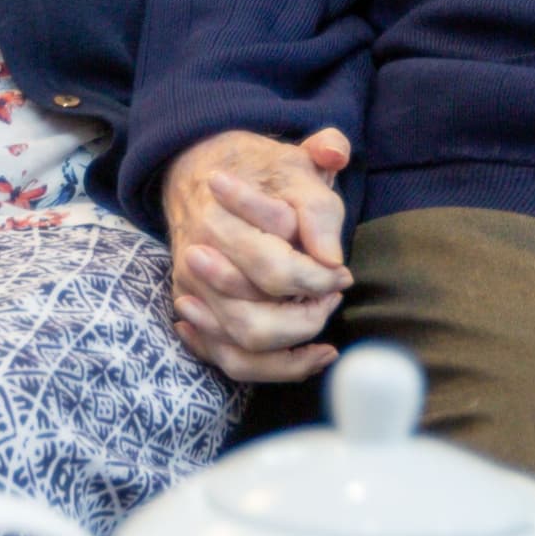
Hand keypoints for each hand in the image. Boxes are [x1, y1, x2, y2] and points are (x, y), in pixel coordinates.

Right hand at [160, 126, 355, 382]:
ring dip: (294, 344)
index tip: (341, 271)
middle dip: (307, 316)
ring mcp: (193, 291)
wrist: (203, 168)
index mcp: (218, 221)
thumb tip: (329, 255)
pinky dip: (274, 367)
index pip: (276, 272)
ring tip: (322, 322)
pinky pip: (230, 358)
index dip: (320, 279)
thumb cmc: (261, 174)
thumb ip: (318, 206)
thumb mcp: (298, 168)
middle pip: (254, 320)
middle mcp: (197, 261)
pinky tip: (313, 355)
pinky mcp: (197, 312)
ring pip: (243, 345)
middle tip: (332, 293)